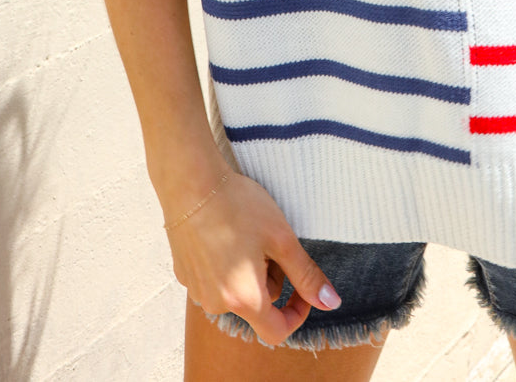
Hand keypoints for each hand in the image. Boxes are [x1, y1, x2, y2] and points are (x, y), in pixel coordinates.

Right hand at [164, 165, 340, 346]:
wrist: (190, 183)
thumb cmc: (239, 207)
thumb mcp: (282, 238)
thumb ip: (306, 275)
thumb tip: (332, 303)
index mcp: (244, 300)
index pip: (277, 332)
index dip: (297, 312)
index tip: (301, 286)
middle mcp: (216, 304)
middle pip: (257, 305)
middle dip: (271, 278)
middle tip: (271, 241)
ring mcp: (196, 290)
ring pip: (236, 292)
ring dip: (249, 272)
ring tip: (248, 233)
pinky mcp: (183, 274)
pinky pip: (214, 280)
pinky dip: (226, 264)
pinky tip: (225, 233)